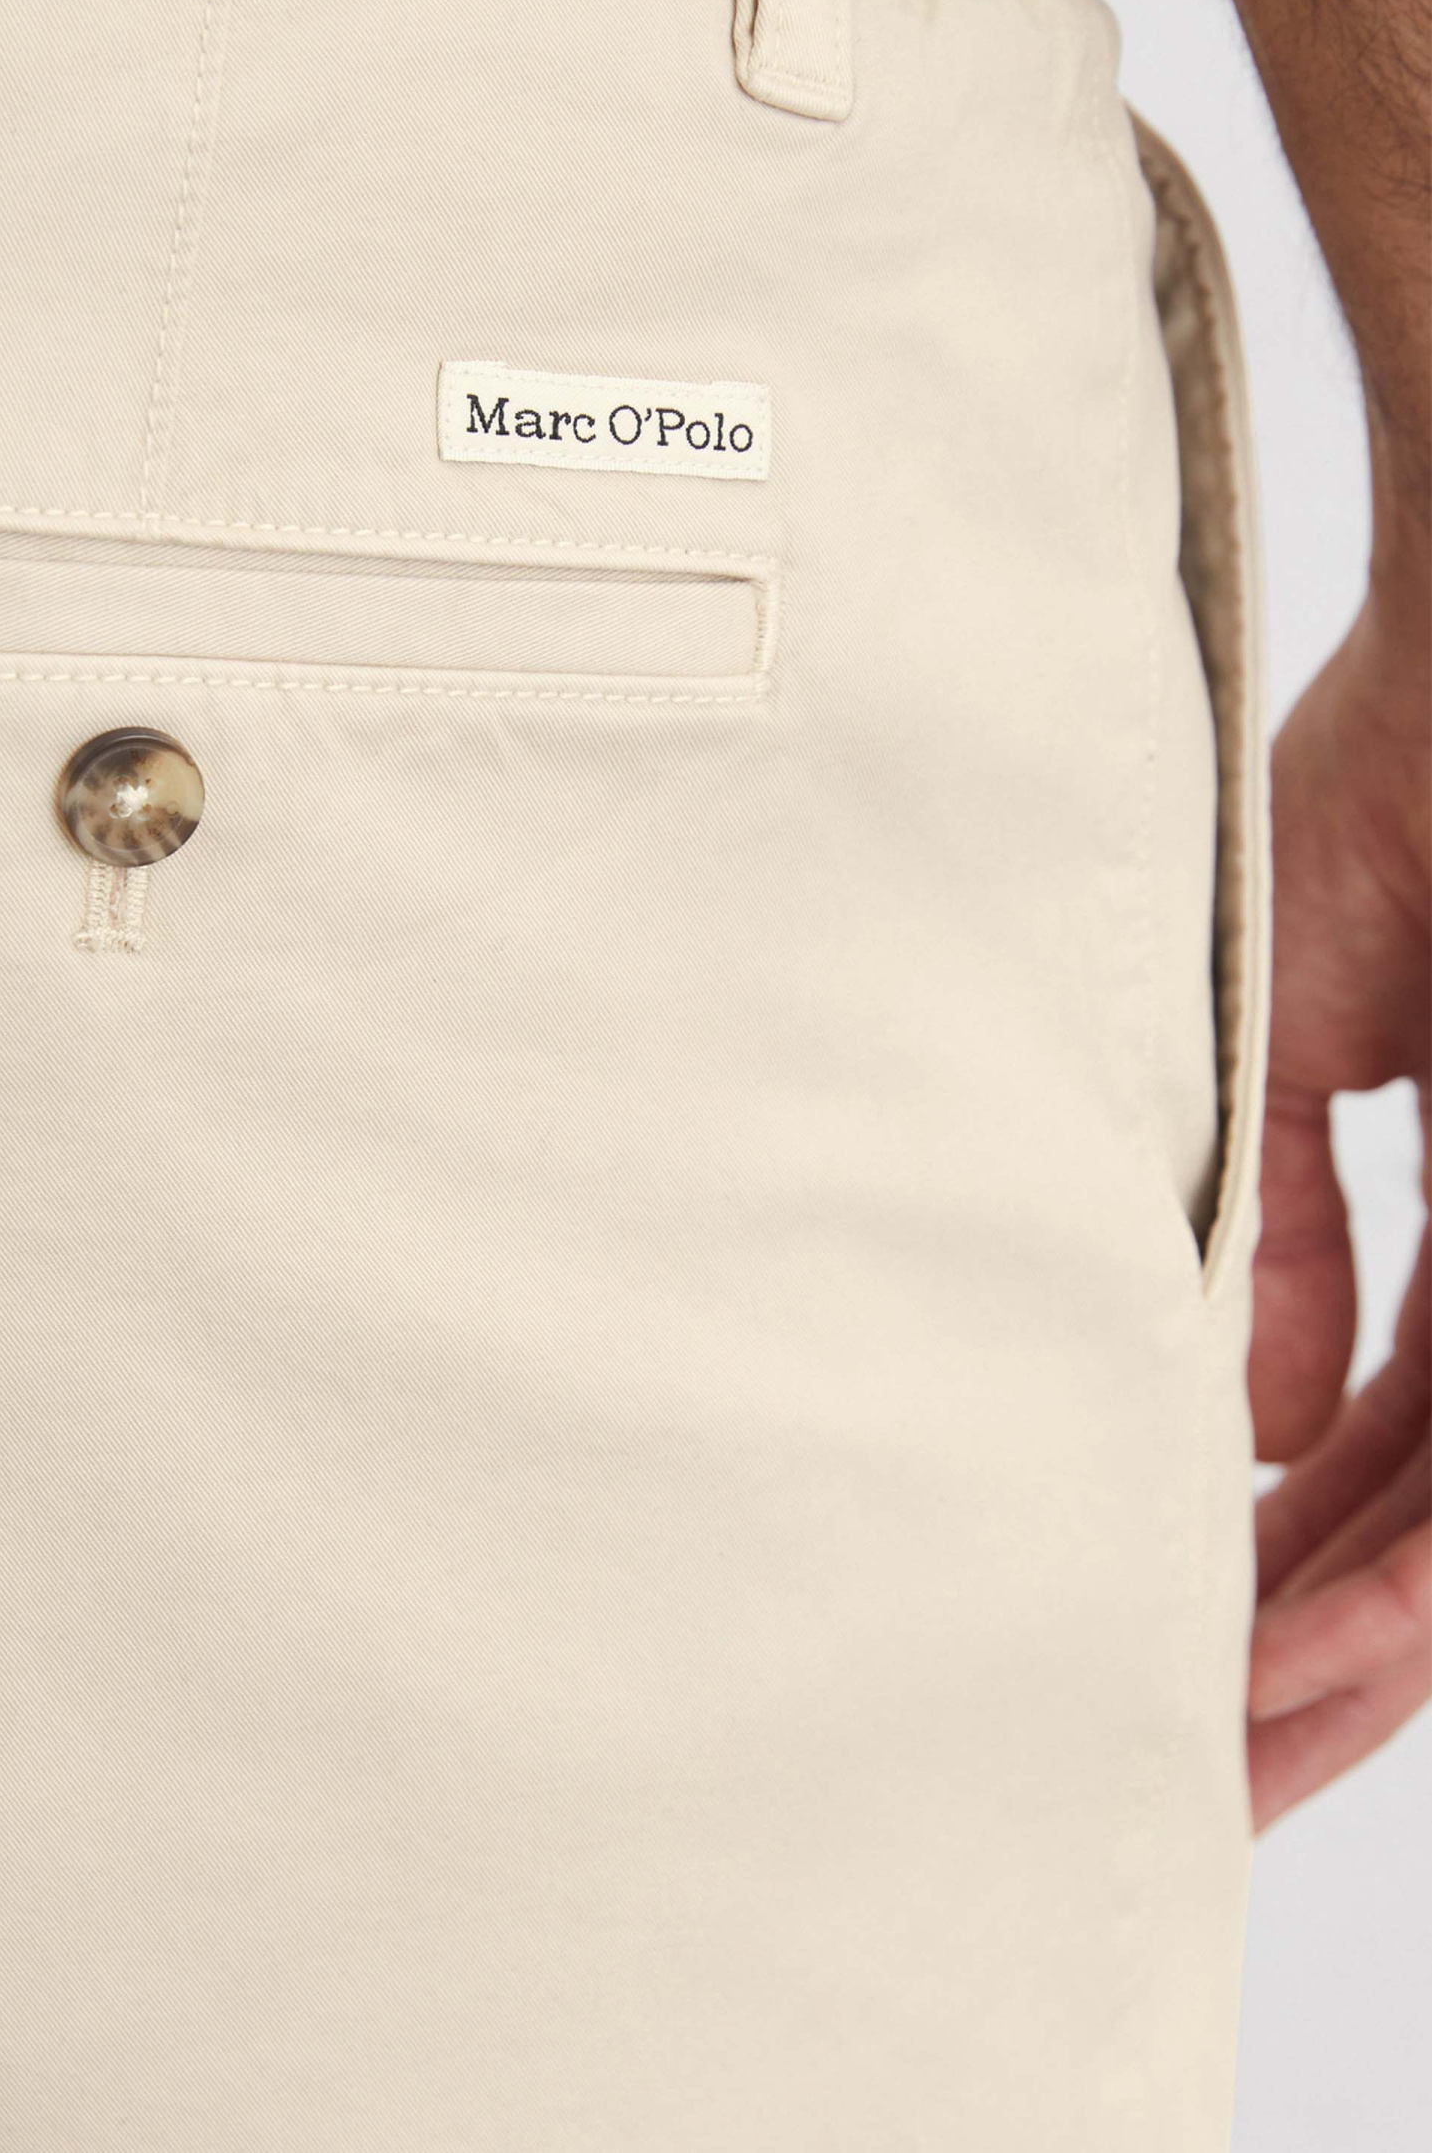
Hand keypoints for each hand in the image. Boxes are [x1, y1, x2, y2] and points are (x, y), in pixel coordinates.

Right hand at [1247, 594, 1429, 1830]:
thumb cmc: (1386, 790)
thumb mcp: (1287, 1034)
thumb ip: (1274, 1228)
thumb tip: (1265, 1421)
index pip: (1373, 1437)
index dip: (1271, 1549)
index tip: (1161, 1647)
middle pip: (1425, 1511)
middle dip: (1310, 1652)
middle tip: (1191, 1775)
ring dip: (1354, 1648)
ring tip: (1227, 1753)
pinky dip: (1421, 1566)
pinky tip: (1326, 1646)